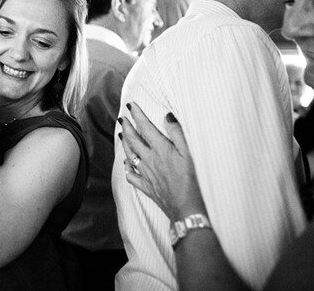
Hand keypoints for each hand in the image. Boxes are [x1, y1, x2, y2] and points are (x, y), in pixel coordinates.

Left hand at [119, 102, 205, 221]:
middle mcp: (150, 160)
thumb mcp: (190, 153)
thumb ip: (177, 133)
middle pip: (134, 140)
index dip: (137, 115)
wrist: (187, 208)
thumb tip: (167, 116)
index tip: (131, 106)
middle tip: (122, 118)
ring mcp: (147, 174)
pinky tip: (126, 165)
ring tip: (121, 136)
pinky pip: (133, 177)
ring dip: (125, 144)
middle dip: (127, 127)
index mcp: (161, 149)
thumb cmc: (193, 180)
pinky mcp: (148, 188)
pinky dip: (128, 169)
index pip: (145, 128)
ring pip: (130, 156)